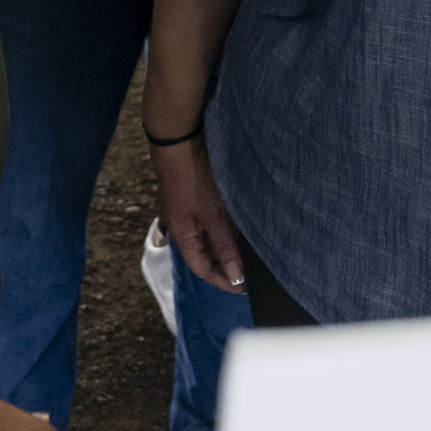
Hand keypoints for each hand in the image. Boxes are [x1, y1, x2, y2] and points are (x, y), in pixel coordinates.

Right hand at [153, 134, 243, 289]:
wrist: (178, 143)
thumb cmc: (193, 179)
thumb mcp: (214, 216)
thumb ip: (225, 246)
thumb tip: (235, 275)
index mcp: (184, 238)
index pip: (204, 270)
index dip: (224, 281)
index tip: (245, 288)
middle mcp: (183, 229)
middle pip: (205, 256)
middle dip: (227, 265)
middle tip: (252, 271)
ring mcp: (187, 213)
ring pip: (209, 238)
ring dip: (228, 246)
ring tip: (251, 250)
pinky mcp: (194, 199)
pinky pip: (210, 222)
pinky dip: (225, 228)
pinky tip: (241, 224)